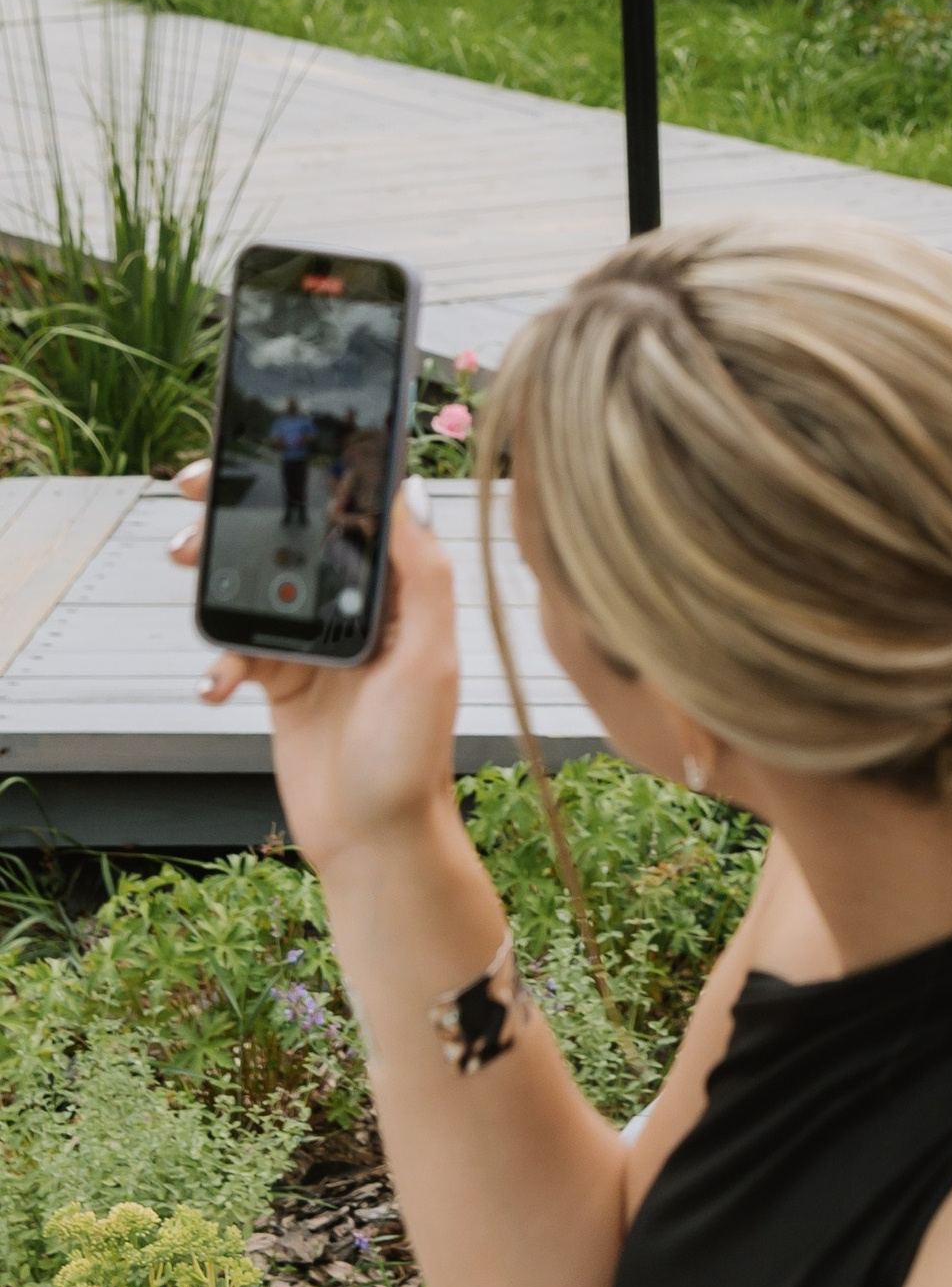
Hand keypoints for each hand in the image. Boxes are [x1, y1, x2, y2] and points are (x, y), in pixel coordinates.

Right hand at [173, 463, 463, 872]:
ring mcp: (318, 644)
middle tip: (192, 491)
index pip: (357, 510)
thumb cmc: (413, 754)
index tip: (265, 445)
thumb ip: (422, 574)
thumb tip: (408, 490)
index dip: (315, 470)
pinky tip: (216, 686)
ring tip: (186, 565)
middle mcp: (361, 609)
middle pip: (296, 536)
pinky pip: (238, 651)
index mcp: (402, 590)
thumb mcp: (429, 658)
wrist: (375, 841)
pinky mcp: (284, 683)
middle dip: (243, 511)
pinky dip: (218, 661)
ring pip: (258, 584)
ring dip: (216, 572)